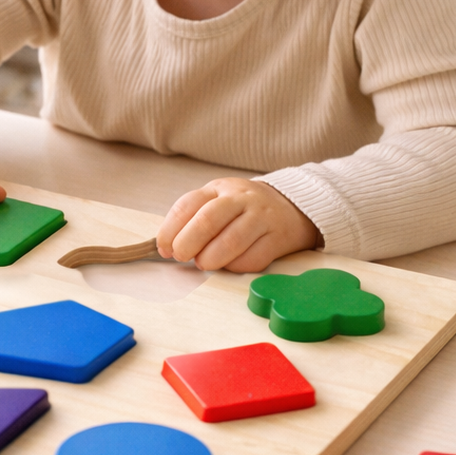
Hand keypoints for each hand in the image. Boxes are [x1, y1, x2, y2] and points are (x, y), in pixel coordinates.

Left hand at [156, 177, 320, 272]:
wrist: (291, 207)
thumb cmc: (243, 209)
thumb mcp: (219, 200)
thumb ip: (195, 218)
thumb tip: (168, 246)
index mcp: (219, 188)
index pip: (188, 204)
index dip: (171, 228)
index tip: (164, 247)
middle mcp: (241, 199)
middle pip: (208, 220)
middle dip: (188, 242)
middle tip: (181, 256)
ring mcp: (261, 217)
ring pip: (231, 240)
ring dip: (211, 258)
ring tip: (204, 263)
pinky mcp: (277, 239)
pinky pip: (253, 258)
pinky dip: (235, 266)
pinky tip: (229, 265)